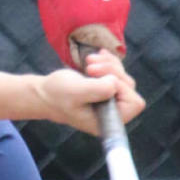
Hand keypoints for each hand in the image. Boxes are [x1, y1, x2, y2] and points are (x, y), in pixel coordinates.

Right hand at [28, 48, 144, 134]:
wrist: (45, 93)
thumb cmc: (57, 95)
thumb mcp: (76, 92)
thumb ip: (98, 90)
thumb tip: (115, 83)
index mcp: (108, 121)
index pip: (134, 103)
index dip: (121, 87)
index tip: (99, 79)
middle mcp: (113, 113)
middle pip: (129, 86)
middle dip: (111, 72)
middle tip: (90, 66)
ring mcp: (111, 101)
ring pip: (122, 77)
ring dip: (107, 65)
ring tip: (89, 62)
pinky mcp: (106, 89)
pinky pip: (116, 72)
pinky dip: (107, 62)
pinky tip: (95, 58)